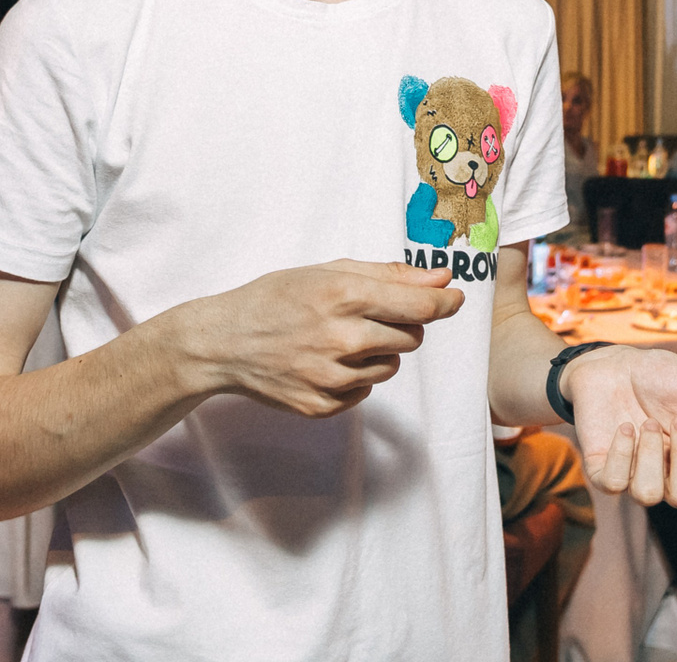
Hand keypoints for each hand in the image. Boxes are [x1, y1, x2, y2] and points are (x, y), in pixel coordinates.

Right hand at [183, 259, 463, 416]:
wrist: (223, 342)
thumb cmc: (277, 298)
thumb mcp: (328, 271)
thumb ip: (389, 275)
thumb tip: (441, 279)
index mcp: (343, 295)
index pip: (420, 307)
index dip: (445, 303)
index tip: (453, 299)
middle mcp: (340, 338)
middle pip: (411, 337)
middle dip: (403, 325)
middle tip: (371, 315)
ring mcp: (330, 376)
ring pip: (391, 366)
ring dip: (380, 352)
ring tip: (344, 338)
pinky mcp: (321, 405)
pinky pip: (365, 391)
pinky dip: (356, 377)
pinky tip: (327, 361)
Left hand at [561, 345, 676, 506]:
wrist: (617, 364)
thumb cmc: (663, 379)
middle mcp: (667, 477)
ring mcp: (634, 476)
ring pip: (647, 496)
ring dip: (651, 456)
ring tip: (647, 423)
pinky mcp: (603, 470)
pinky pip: (613, 483)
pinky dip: (621, 454)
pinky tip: (625, 427)